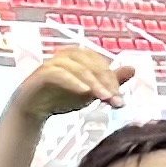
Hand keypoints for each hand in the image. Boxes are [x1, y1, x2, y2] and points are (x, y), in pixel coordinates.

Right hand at [4, 43, 131, 125]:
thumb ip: (110, 81)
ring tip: (104, 99)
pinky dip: (73, 81)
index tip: (120, 101)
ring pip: (77, 67)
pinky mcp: (40, 74)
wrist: (31, 110)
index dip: (113, 81)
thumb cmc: (60, 97)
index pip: (101, 64)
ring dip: (93, 83)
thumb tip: (133, 68)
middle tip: (116, 101)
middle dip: (105, 82)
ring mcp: (52, 63)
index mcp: (78, 56)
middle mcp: (65, 55)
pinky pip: (58, 73)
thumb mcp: (90, 92)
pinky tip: (84, 93)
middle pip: (91, 64)